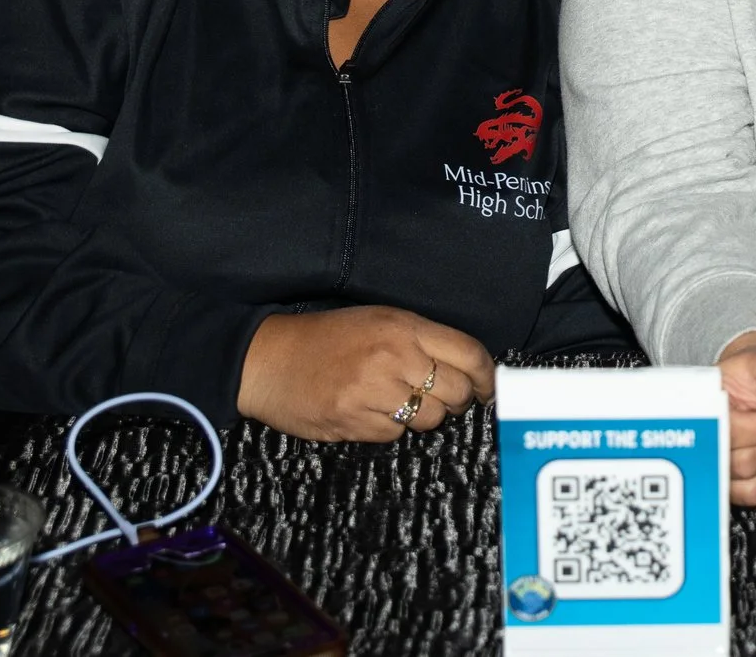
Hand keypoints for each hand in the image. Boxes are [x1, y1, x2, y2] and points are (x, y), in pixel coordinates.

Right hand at [237, 306, 495, 441]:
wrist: (268, 359)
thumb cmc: (326, 338)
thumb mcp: (378, 321)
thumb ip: (422, 341)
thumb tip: (467, 369)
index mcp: (404, 326)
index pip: (469, 354)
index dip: (486, 377)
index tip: (487, 389)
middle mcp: (394, 357)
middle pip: (456, 392)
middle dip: (456, 401)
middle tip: (442, 399)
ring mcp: (373, 391)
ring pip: (430, 419)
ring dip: (423, 417)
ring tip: (399, 403)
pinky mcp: (353, 421)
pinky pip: (395, 435)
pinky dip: (390, 429)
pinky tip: (370, 412)